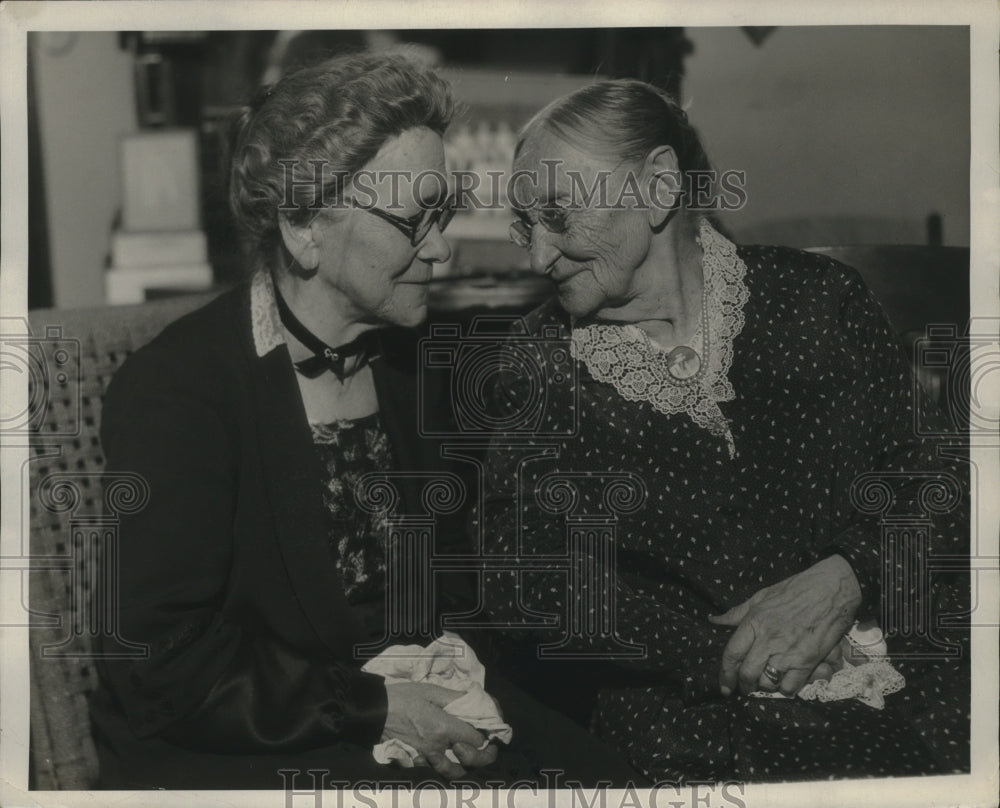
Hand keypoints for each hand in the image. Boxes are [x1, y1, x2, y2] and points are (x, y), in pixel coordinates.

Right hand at [383, 682, 497, 778]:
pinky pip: (434, 769)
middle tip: (486, 747)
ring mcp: (425, 757)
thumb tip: (475, 699)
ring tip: (467, 755)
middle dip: (482, 756)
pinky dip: (443, 766)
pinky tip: (445, 756)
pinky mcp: (414, 760)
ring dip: (464, 766)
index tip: (489, 730)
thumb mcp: (430, 690)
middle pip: (469, 761)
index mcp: (443, 727)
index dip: (486, 736)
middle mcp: (436, 746)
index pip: (475, 739)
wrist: (372, 712)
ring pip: (452, 771)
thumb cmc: (402, 697)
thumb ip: (455, 698)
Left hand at [709, 555, 861, 696]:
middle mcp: (768, 639)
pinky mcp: (808, 660)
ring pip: (768, 683)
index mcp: (754, 622)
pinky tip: (785, 682)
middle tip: (745, 687)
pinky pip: (791, 686)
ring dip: (764, 687)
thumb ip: (737, 613)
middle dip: (743, 685)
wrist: (830, 589)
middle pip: (747, 673)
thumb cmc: (795, 589)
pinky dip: (786, 688)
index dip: (725, 674)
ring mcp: (788, 652)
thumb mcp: (761, 596)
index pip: (732, 654)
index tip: (724, 685)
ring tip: (765, 684)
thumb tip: (714, 620)